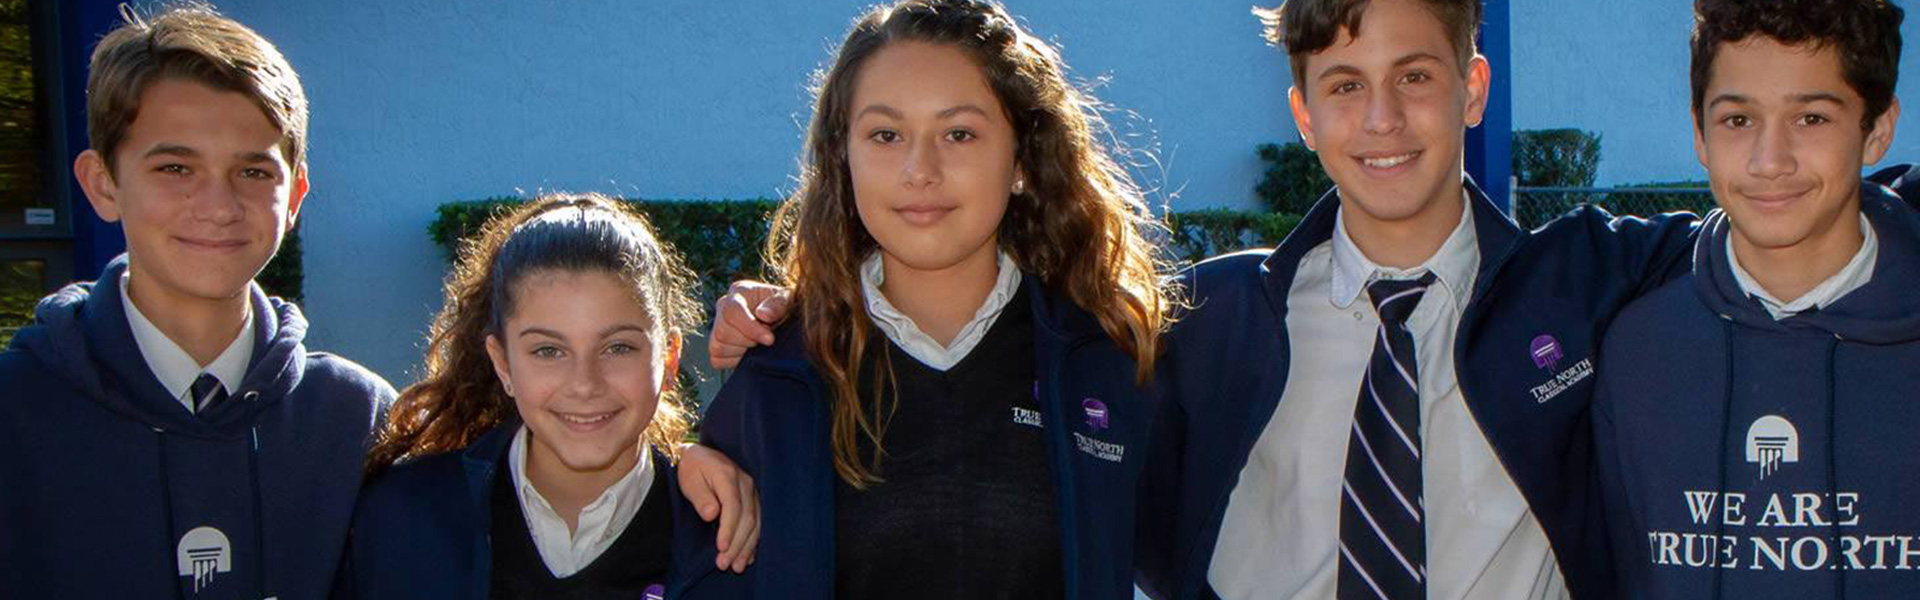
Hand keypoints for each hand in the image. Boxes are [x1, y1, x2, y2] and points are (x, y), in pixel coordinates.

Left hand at [677, 443, 759, 572]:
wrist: (700, 456)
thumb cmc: (692, 469)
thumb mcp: (689, 480)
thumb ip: (701, 497)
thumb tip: (712, 514)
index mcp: (728, 476)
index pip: (733, 506)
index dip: (729, 529)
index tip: (721, 548)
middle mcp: (745, 483)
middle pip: (747, 518)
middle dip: (737, 544)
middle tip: (724, 564)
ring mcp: (752, 491)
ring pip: (756, 522)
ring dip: (747, 546)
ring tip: (737, 566)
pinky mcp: (753, 499)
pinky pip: (759, 522)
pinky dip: (754, 541)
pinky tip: (748, 557)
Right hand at [708, 280, 791, 369]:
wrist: (784, 320)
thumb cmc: (786, 307)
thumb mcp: (789, 300)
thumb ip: (778, 304)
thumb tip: (762, 314)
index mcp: (739, 291)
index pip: (732, 311)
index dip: (750, 328)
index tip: (769, 339)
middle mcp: (723, 305)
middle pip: (722, 332)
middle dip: (748, 341)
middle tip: (766, 339)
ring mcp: (717, 325)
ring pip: (717, 347)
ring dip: (741, 352)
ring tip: (758, 344)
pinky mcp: (716, 345)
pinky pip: (717, 360)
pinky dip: (734, 361)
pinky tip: (748, 353)